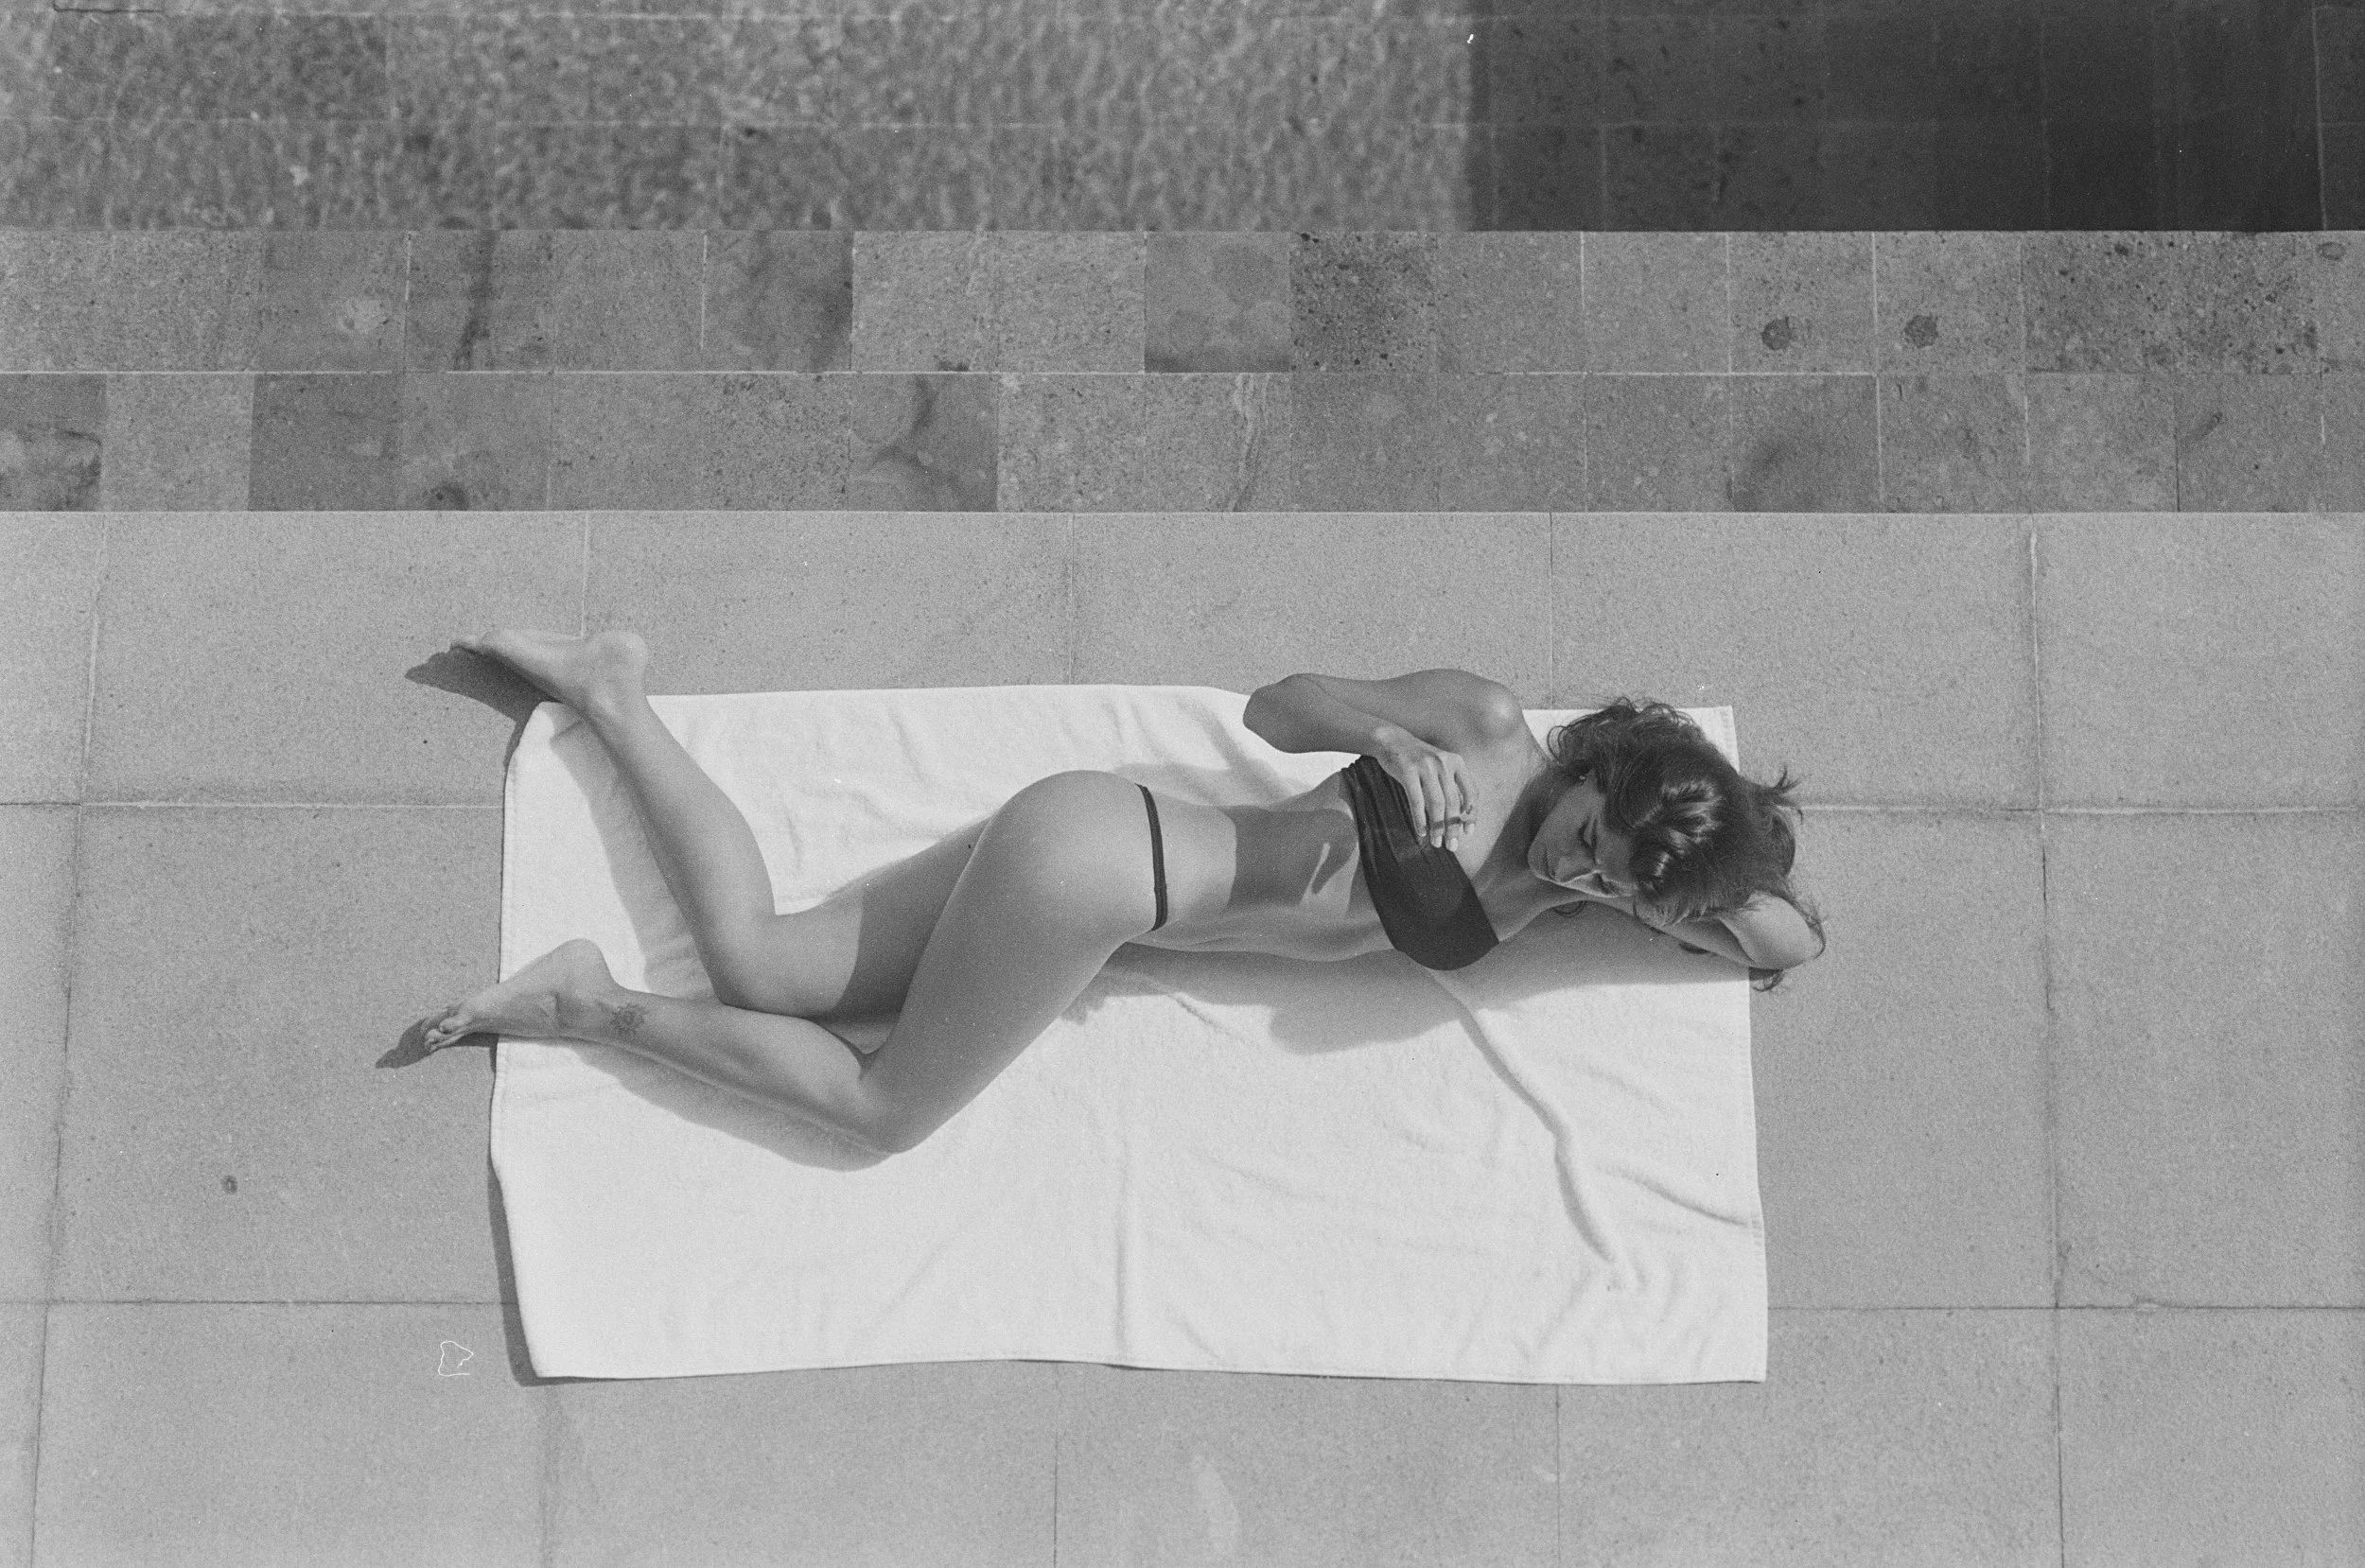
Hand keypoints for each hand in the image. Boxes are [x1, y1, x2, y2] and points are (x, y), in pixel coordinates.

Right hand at [1374, 731, 1477, 850]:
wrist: (1392, 741)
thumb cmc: (1419, 759)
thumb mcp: (1441, 765)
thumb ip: (1452, 785)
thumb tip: (1461, 816)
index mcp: (1457, 762)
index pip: (1471, 792)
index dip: (1472, 814)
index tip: (1468, 832)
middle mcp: (1444, 763)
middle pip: (1453, 802)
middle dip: (1453, 827)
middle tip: (1452, 845)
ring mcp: (1425, 766)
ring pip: (1436, 804)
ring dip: (1437, 827)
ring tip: (1436, 842)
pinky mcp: (1407, 771)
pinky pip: (1416, 801)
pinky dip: (1420, 819)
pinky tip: (1421, 831)